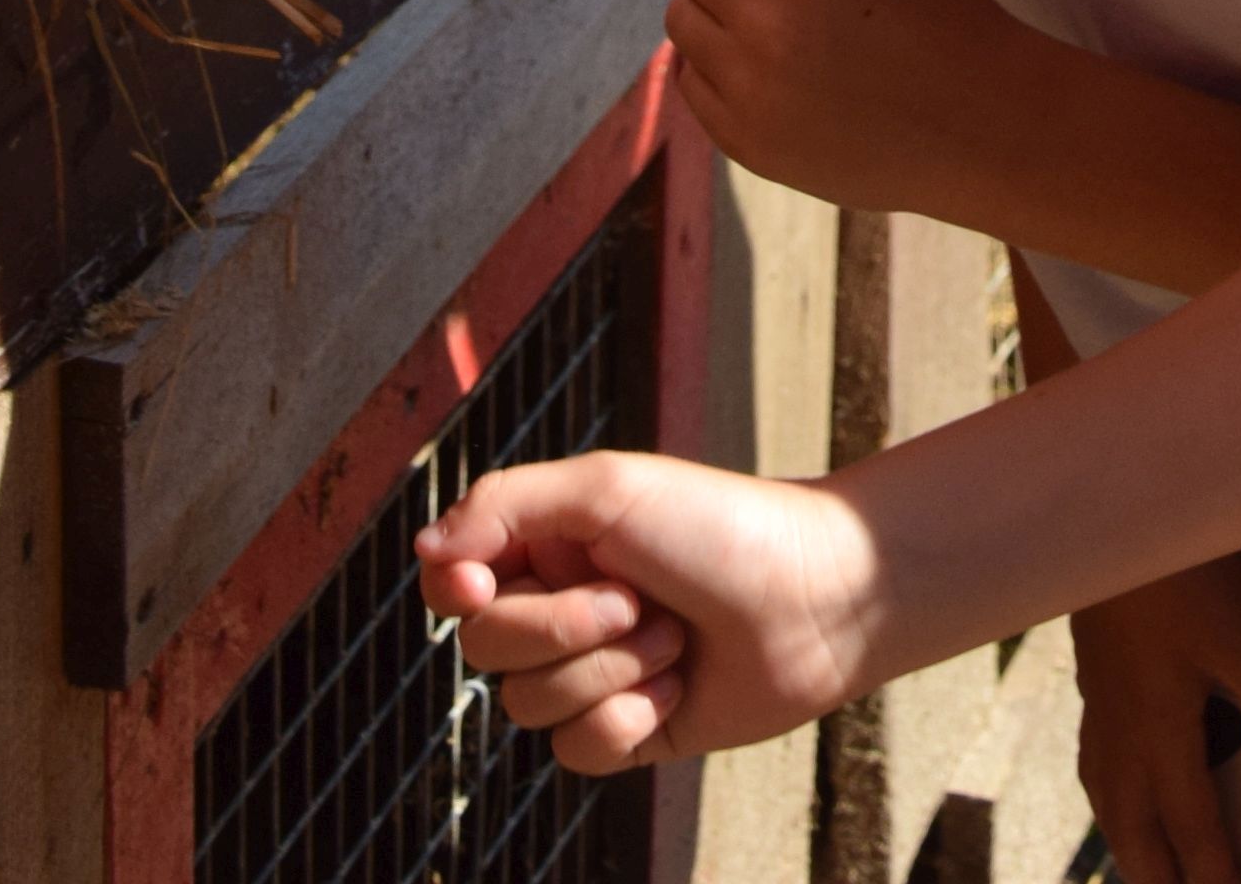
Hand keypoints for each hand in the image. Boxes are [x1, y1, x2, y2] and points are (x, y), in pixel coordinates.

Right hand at [419, 452, 887, 771]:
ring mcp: (594, 674)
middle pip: (485, 647)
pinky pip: (576, 750)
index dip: (453, 588)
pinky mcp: (629, 731)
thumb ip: (505, 505)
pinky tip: (679, 687)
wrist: (817, 597)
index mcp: (550, 544)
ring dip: (609, 670)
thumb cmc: (720, 526)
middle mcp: (563, 608)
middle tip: (633, 597)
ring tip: (674, 637)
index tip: (475, 582)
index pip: (452, 579)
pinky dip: (627, 719)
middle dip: (560, 627)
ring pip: (528, 704)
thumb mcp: (607, 489)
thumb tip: (424, 549)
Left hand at [645, 0, 1057, 224]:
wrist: (976, 124)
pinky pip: (688, 79)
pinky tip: (777, 71)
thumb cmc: (934, 6)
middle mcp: (768, 16)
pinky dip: (719, 66)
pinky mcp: (743, 140)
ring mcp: (751, 86)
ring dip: (716, 8)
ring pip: (679, 16)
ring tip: (784, 25)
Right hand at [1072, 558, 1240, 883]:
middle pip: (1131, 829)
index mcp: (1159, 733)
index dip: (1212, 878)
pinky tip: (1119, 769)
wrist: (1110, 505)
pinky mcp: (1093, 665)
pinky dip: (1110, 788)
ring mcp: (1101, 697)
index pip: (1190, 829)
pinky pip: (1096, 754)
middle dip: (1152, 877)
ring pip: (1106, 793)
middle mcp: (1122, 727)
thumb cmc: (1178, 569)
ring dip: (1127, 838)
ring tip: (1139, 860)